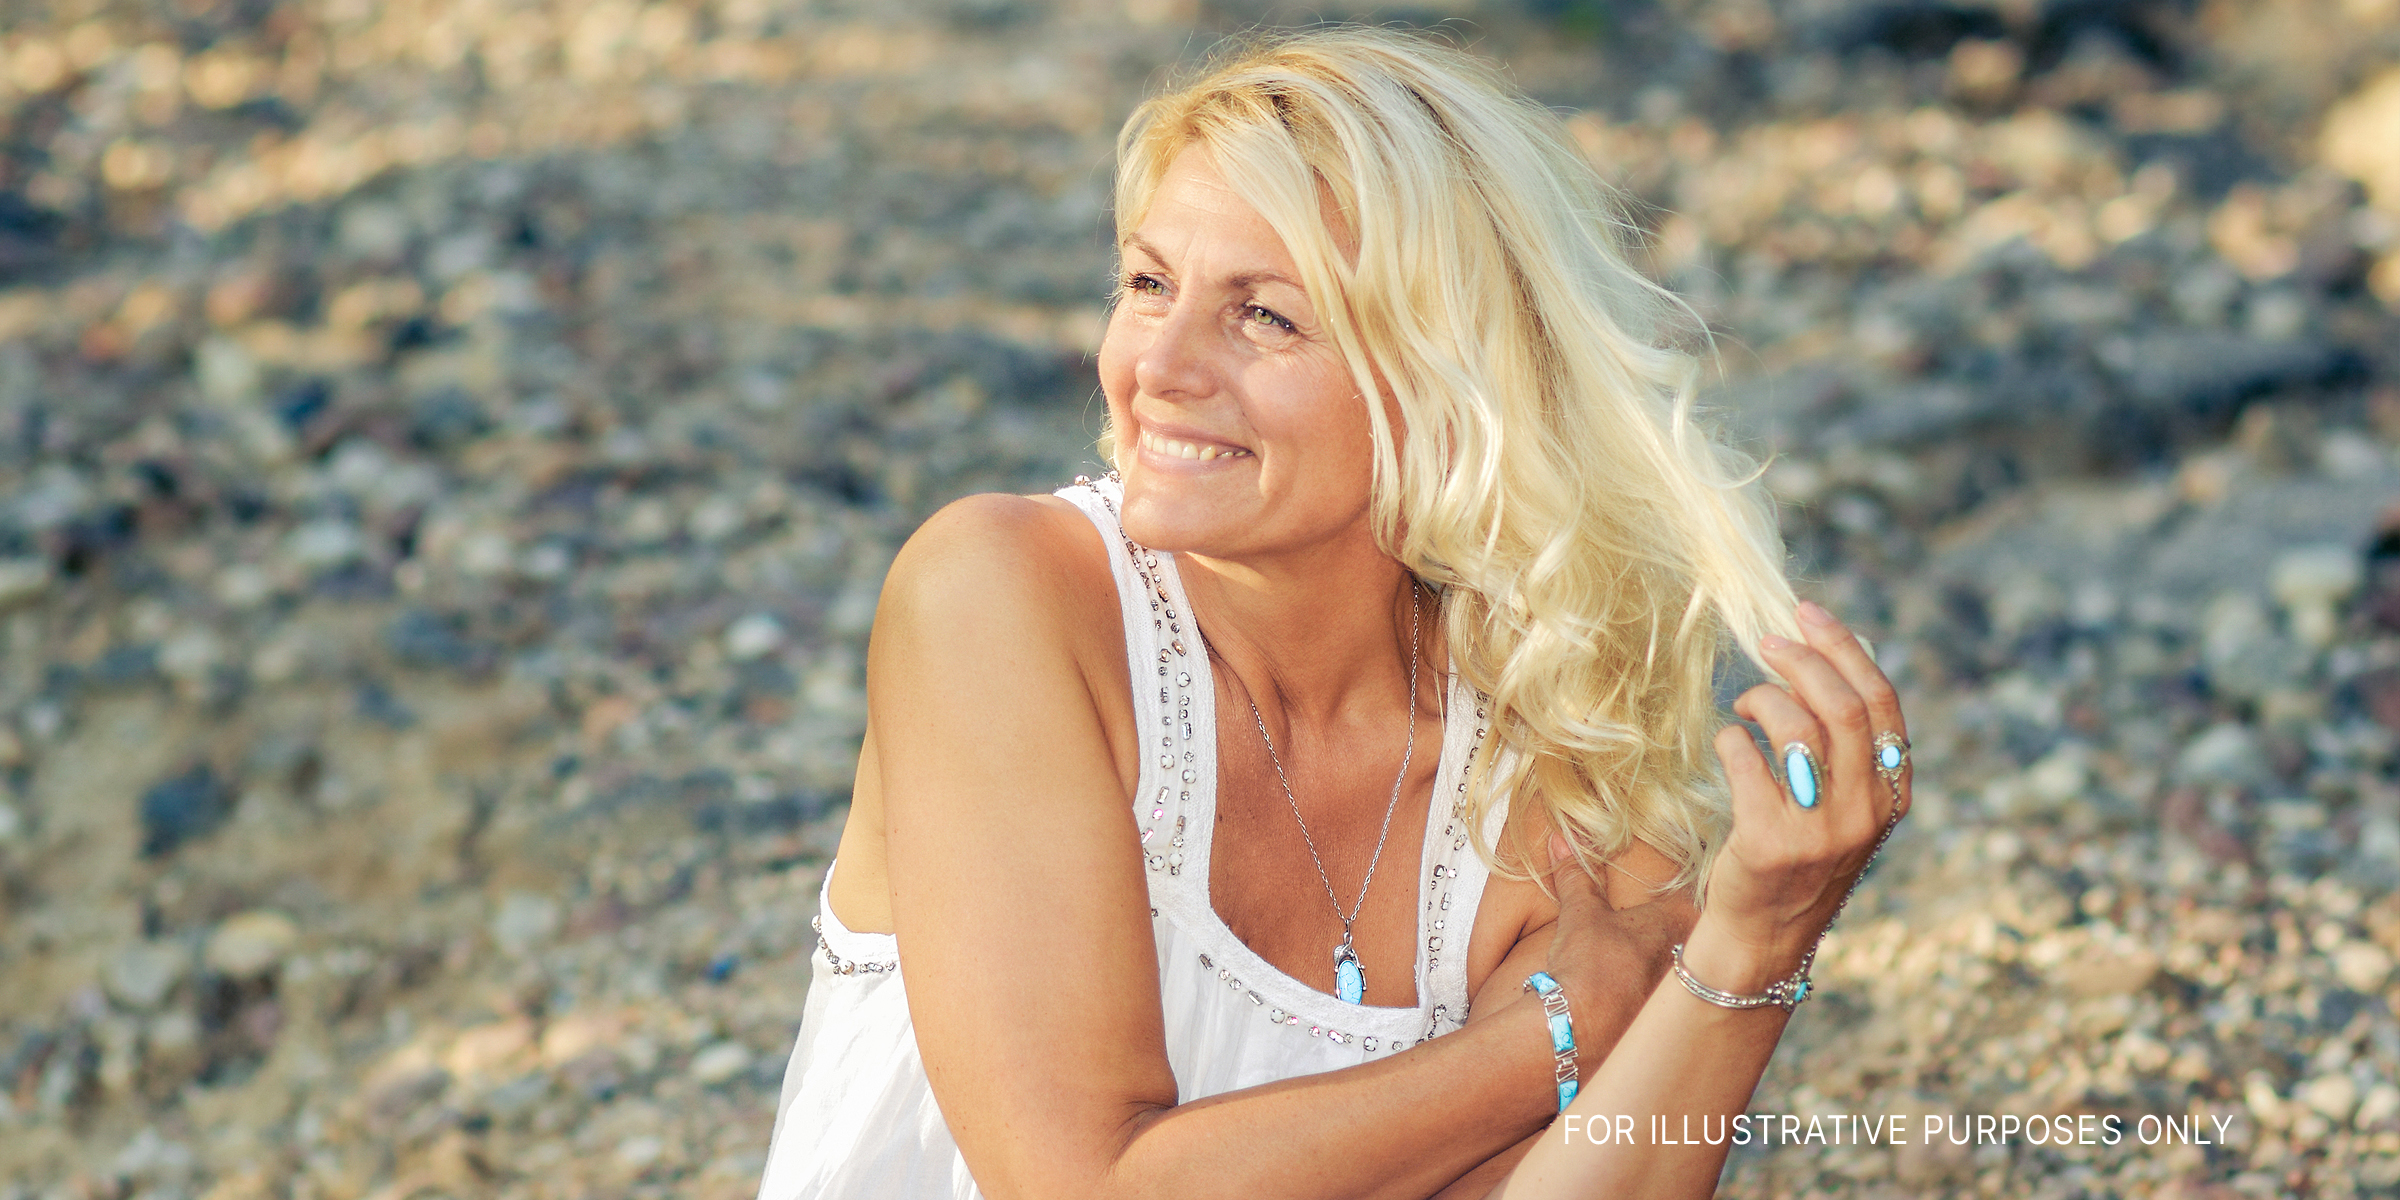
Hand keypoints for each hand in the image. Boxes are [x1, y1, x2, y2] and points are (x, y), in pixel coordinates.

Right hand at [1544, 833, 1697, 1070]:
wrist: (1580, 1027)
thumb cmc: (1588, 963)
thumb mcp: (1580, 914)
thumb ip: (1576, 876)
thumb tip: (1562, 839)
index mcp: (1680, 920)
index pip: (1699, 894)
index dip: (1689, 890)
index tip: (1685, 884)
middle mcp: (1694, 955)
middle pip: (1699, 936)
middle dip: (1685, 935)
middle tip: (1661, 931)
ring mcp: (1688, 993)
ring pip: (1690, 973)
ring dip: (1675, 970)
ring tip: (1649, 968)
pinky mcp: (1675, 1025)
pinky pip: (1675, 1007)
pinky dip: (1660, 1002)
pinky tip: (1640, 1003)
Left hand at [1692, 601, 1909, 991]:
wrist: (1764, 935)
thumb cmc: (1798, 853)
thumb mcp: (1843, 806)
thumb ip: (1847, 747)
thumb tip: (1827, 656)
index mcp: (1891, 796)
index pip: (1881, 703)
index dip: (1845, 648)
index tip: (1808, 613)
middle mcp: (1864, 813)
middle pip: (1843, 707)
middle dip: (1803, 660)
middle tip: (1768, 641)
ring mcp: (1820, 831)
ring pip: (1796, 728)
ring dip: (1762, 698)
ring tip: (1744, 703)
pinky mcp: (1769, 843)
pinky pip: (1746, 759)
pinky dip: (1731, 738)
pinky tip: (1729, 743)